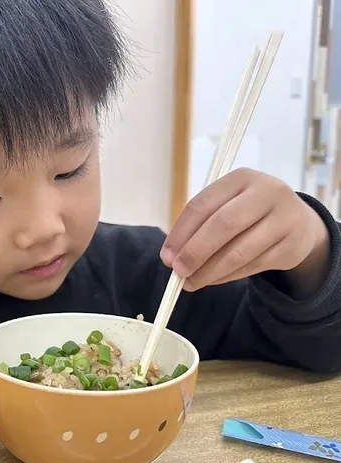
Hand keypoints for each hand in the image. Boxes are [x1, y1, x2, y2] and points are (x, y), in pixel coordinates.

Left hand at [160, 169, 330, 295]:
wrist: (298, 222)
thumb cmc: (248, 213)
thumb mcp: (226, 206)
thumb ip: (198, 226)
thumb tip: (171, 257)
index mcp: (241, 178)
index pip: (202, 205)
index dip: (180, 233)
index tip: (166, 256)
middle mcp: (266, 193)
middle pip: (223, 225)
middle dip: (195, 252)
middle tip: (178, 271)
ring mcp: (283, 219)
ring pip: (238, 251)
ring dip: (209, 271)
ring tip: (190, 282)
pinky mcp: (291, 246)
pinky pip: (251, 266)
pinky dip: (226, 277)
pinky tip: (211, 280)